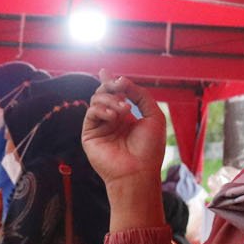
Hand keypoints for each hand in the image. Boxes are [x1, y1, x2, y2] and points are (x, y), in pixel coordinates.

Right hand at [82, 71, 166, 188]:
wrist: (138, 172)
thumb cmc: (149, 149)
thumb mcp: (154, 116)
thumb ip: (141, 95)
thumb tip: (122, 81)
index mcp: (125, 117)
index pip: (114, 95)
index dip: (110, 82)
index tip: (106, 72)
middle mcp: (110, 120)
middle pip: (103, 93)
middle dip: (110, 85)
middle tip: (120, 85)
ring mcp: (99, 127)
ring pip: (96, 100)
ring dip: (110, 99)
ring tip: (124, 109)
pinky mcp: (89, 134)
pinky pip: (90, 112)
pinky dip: (101, 109)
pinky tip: (114, 116)